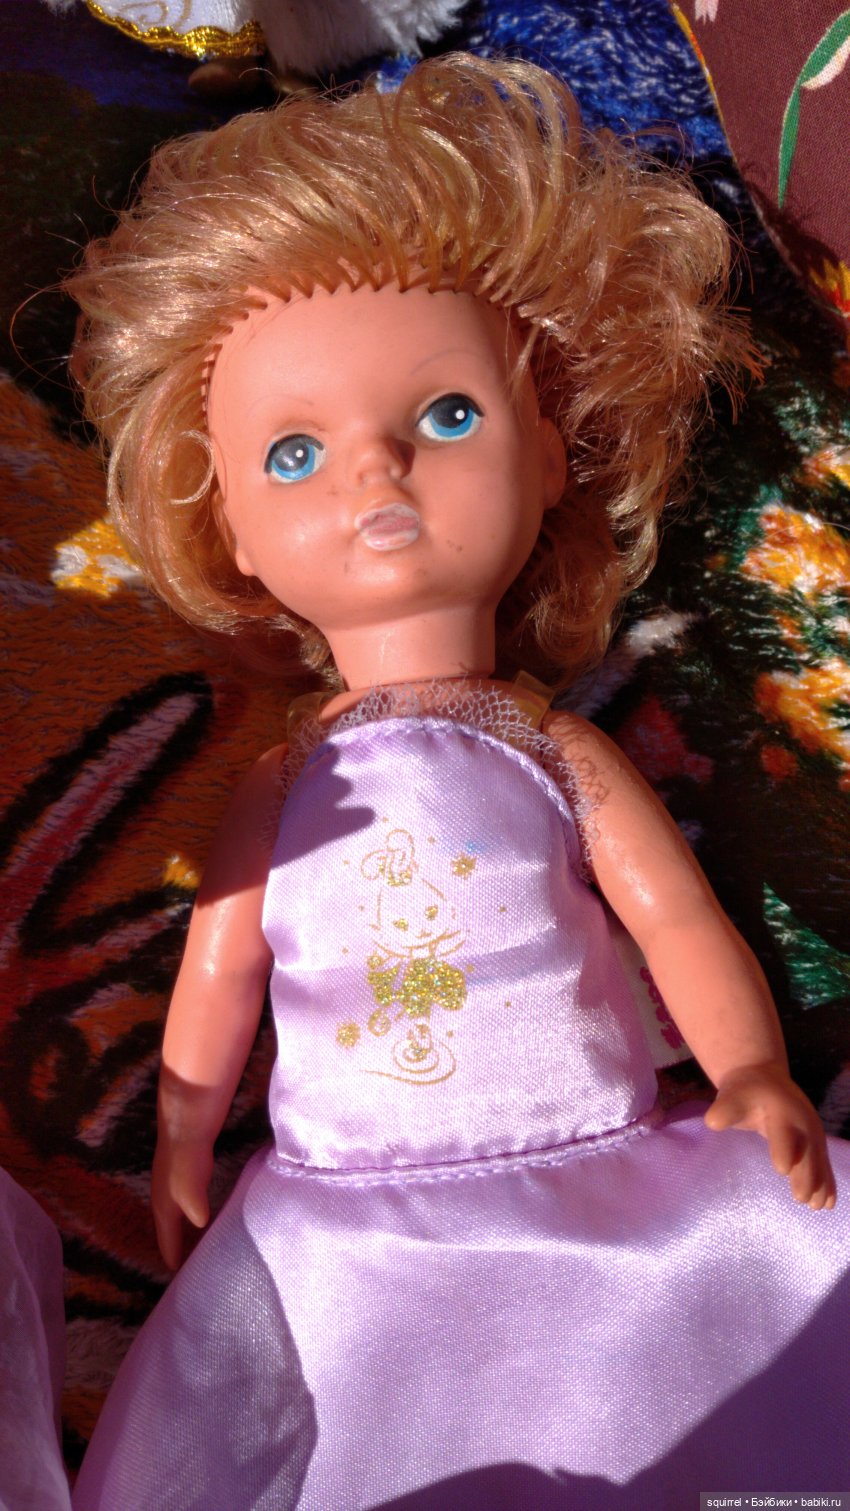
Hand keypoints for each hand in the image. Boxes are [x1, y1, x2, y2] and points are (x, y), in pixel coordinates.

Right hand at [151, 1135, 213, 1269]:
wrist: (186, 1124)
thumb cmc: (187, 1158)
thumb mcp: (190, 1184)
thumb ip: (194, 1204)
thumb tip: (200, 1222)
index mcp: (163, 1208)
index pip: (167, 1241)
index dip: (173, 1258)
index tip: (178, 1279)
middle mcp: (163, 1200)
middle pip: (168, 1232)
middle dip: (176, 1249)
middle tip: (188, 1270)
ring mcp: (171, 1186)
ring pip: (176, 1219)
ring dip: (183, 1234)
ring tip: (195, 1249)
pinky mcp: (183, 1175)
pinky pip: (184, 1206)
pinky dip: (191, 1218)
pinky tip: (202, 1217)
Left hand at [705, 1063, 835, 1209]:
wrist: (764, 1081)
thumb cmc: (744, 1094)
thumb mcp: (733, 1098)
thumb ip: (725, 1111)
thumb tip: (713, 1121)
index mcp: (780, 1111)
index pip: (782, 1132)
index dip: (783, 1149)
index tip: (783, 1169)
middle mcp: (802, 1122)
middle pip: (805, 1150)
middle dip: (805, 1173)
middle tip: (801, 1197)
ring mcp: (812, 1132)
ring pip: (817, 1159)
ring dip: (819, 1182)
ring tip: (816, 1206)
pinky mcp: (816, 1142)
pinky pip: (823, 1162)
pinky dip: (827, 1181)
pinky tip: (829, 1203)